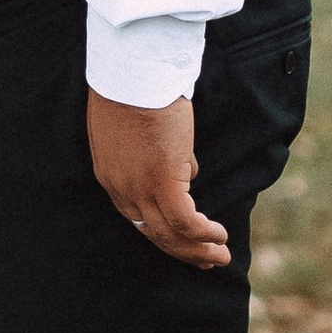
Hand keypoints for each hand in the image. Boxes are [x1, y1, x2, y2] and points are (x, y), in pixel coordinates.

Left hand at [86, 90, 230, 269]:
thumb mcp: (138, 129)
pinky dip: (202, 233)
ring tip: (220, 256)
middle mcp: (122, 189)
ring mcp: (140, 187)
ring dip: (197, 249)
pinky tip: (218, 236)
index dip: (163, 234)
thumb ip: (157, 154)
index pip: (138, 218)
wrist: (131, 72)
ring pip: (169, 233)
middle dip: (182, 251)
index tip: (184, 242)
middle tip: (207, 261)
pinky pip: (185, 220)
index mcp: (111, 178)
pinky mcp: (162, 179)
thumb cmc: (135, 90)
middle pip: (153, 233)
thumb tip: (186, 170)